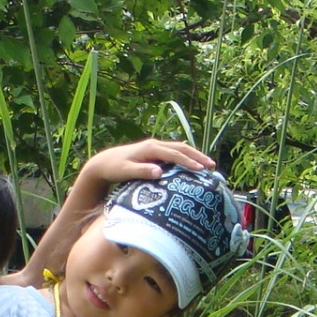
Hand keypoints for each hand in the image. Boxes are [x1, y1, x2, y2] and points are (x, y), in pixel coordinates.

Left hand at [78, 139, 215, 189]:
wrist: (104, 162)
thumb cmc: (115, 168)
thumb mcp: (126, 171)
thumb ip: (142, 171)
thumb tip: (160, 172)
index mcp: (150, 148)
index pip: (174, 154)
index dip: (188, 162)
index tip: (201, 170)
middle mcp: (155, 145)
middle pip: (181, 148)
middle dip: (197, 156)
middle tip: (212, 166)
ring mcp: (156, 147)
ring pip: (179, 149)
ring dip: (194, 156)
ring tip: (207, 165)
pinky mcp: (155, 152)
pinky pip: (175, 153)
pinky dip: (186, 157)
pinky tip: (193, 165)